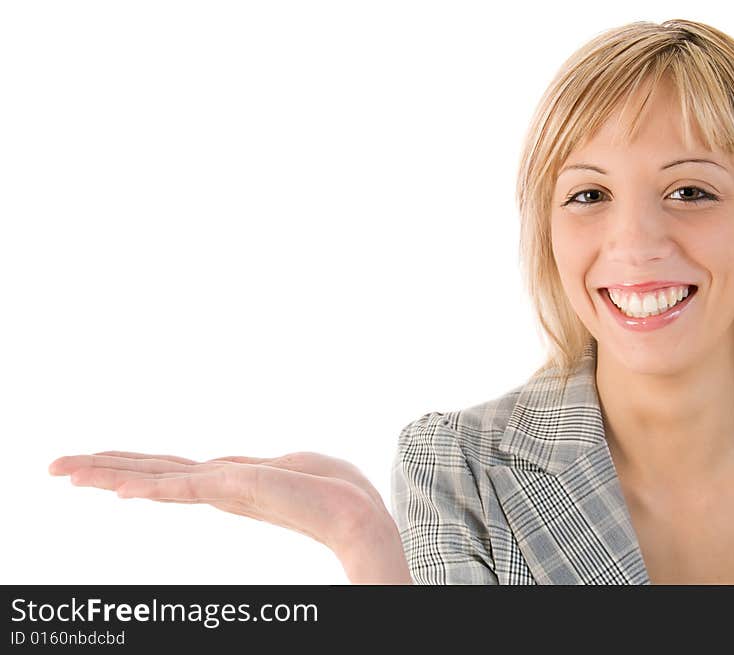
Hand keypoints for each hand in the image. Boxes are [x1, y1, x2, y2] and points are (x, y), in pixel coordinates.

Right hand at [48, 450, 412, 583]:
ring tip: (65, 470)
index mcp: (228, 481)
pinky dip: (145, 485)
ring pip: (153, 478)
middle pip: (151, 474)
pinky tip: (113, 485)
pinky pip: (180, 486)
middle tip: (56, 467)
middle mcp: (217, 488)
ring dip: (107, 472)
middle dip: (103, 468)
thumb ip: (250, 467)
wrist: (354, 512)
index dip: (130, 467)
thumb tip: (225, 466)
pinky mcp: (233, 490)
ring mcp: (222, 491)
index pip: (169, 472)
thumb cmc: (330, 489)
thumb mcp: (287, 464)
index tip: (96, 466)